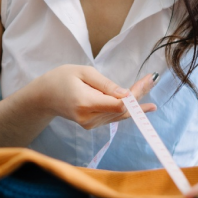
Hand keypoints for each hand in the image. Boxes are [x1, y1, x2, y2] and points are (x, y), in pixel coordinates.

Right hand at [32, 65, 156, 129]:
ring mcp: (91, 124)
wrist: (44, 96)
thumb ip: (105, 84)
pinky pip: (114, 117)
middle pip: (121, 109)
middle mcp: (89, 118)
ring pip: (120, 114)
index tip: (147, 81)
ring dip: (137, 102)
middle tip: (153, 79)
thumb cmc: (62, 78)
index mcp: (85, 103)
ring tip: (151, 86)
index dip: (135, 94)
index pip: (118, 104)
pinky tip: (145, 107)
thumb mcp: (83, 72)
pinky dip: (129, 109)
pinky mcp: (92, 125)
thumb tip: (126, 94)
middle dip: (139, 94)